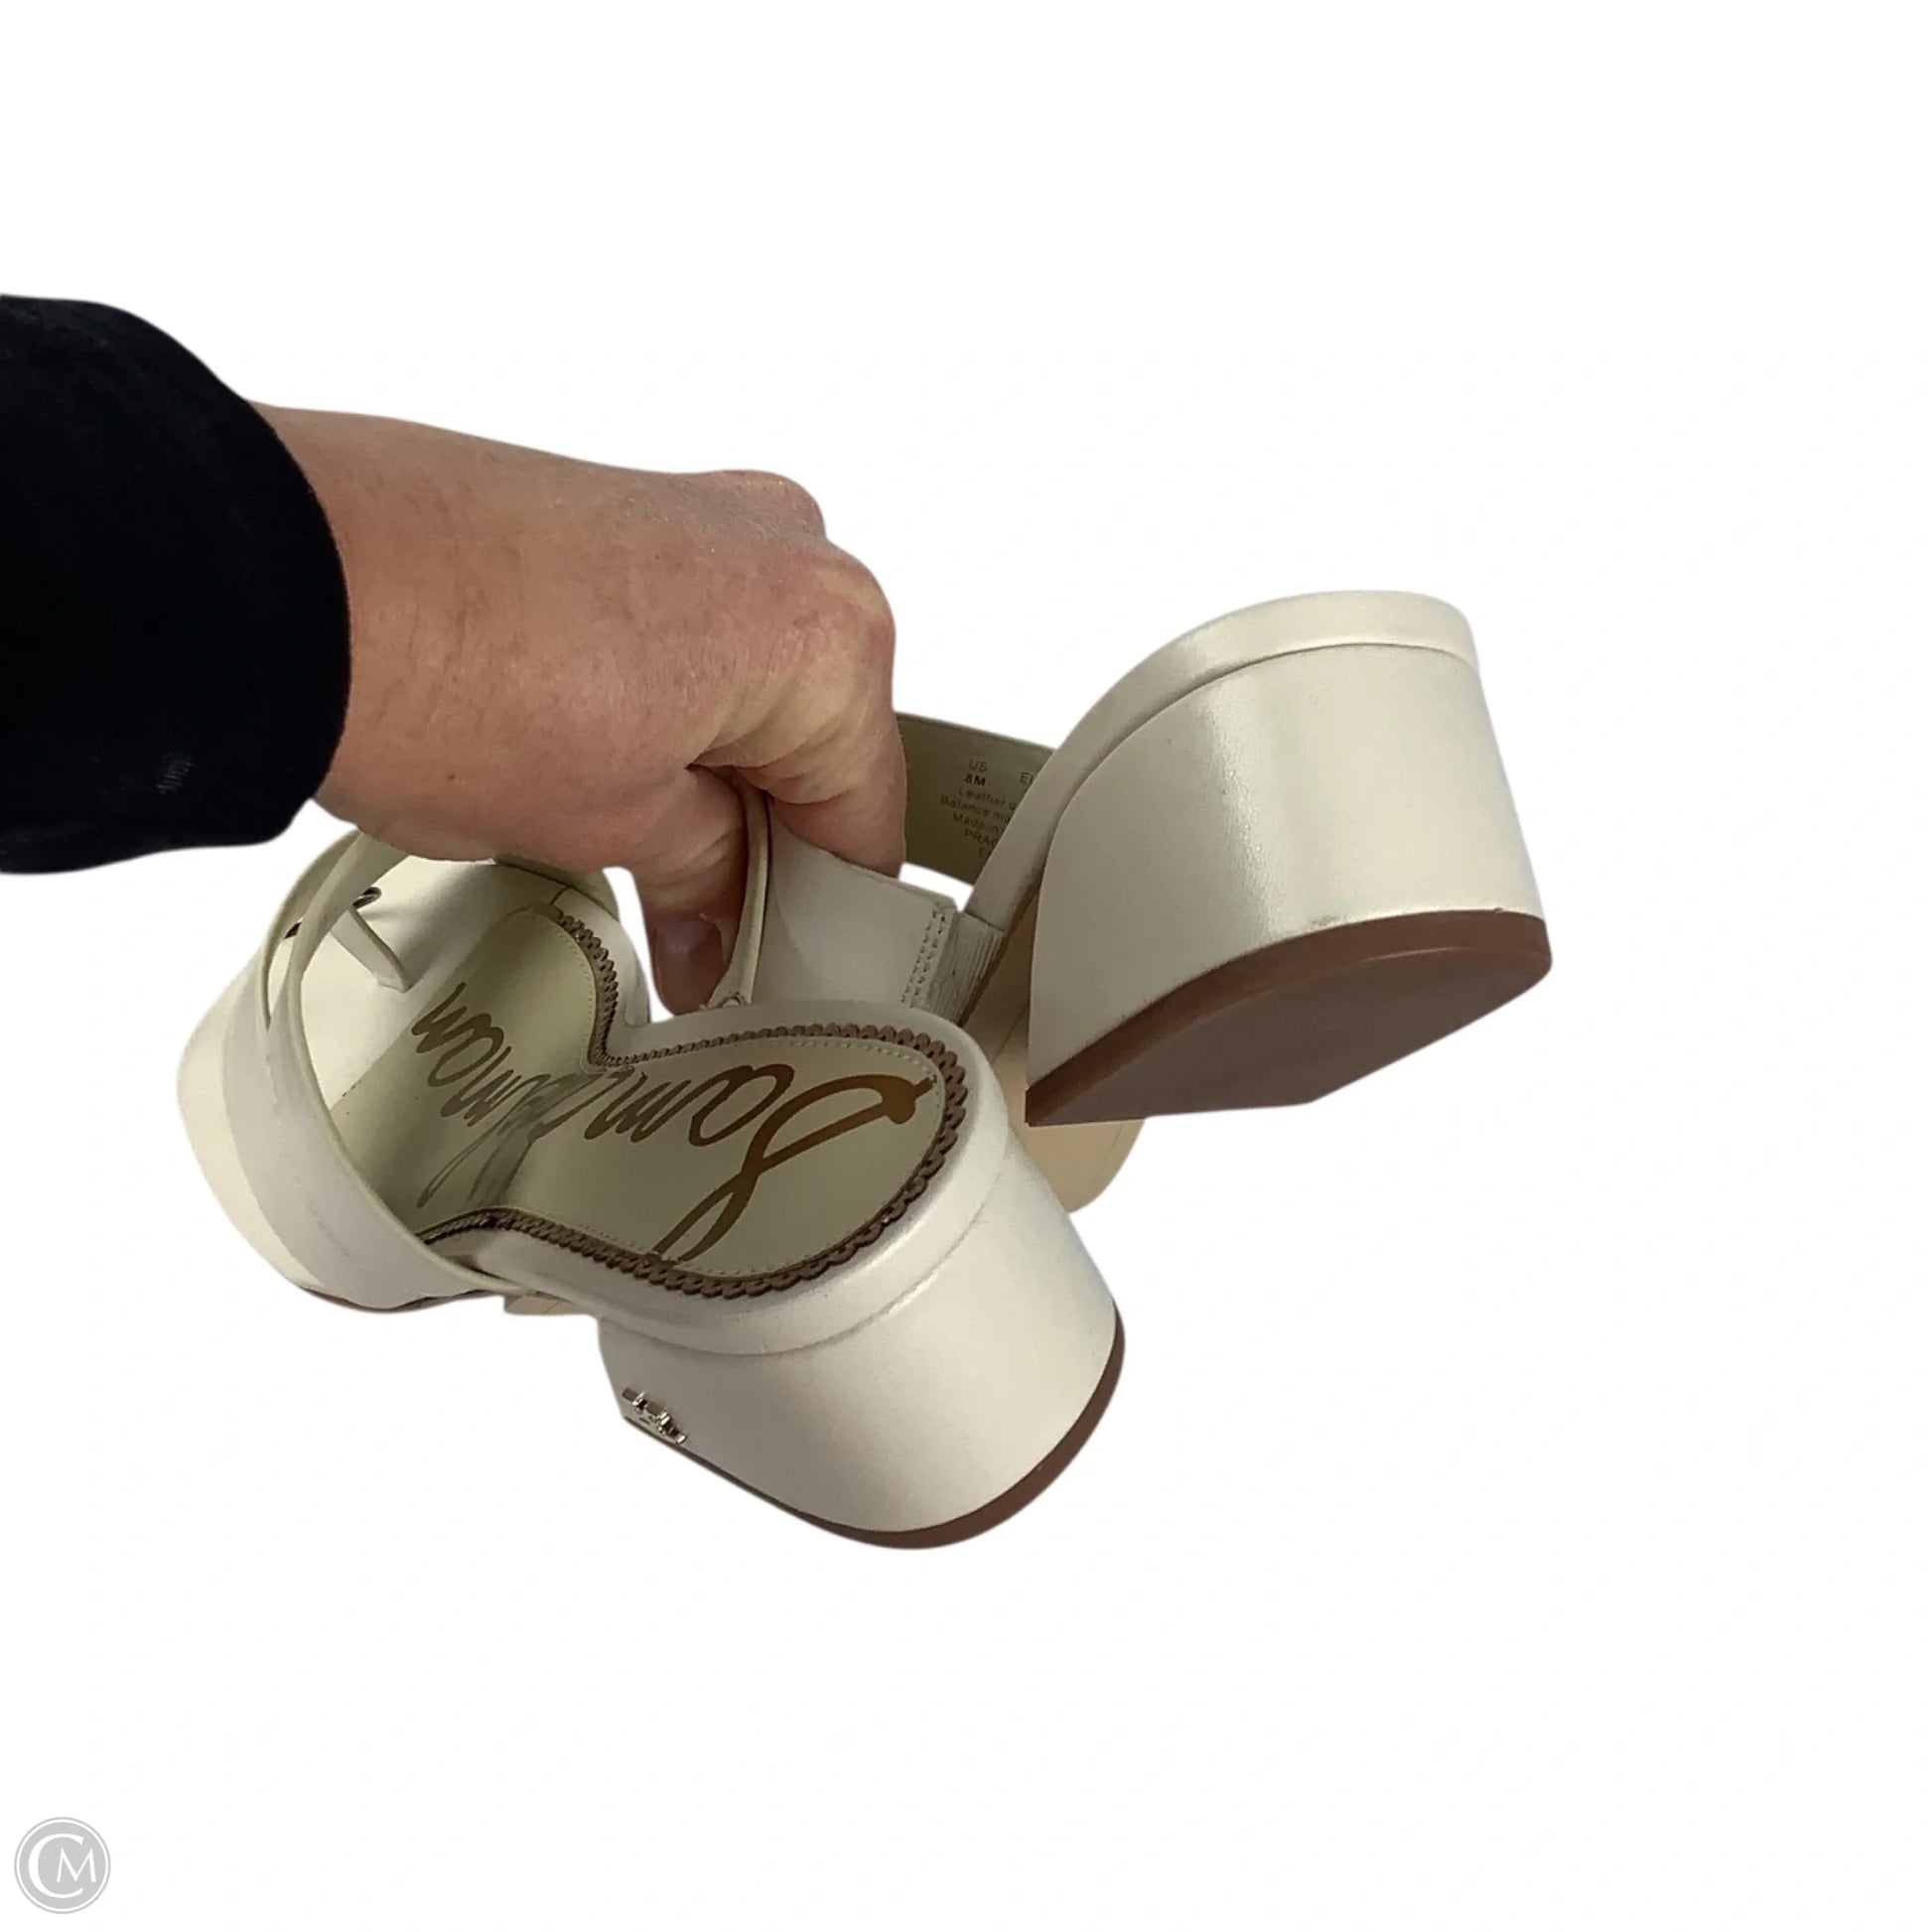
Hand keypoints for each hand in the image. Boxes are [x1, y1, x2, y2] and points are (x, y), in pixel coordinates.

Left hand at [261, 406, 902, 1010]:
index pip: (866, 819)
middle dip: (757, 847)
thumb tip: (715, 922)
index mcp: (827, 627)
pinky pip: (685, 636)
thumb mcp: (610, 825)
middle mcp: (785, 545)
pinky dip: (656, 712)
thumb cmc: (442, 668)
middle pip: (813, 745)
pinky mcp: (619, 505)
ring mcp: (700, 512)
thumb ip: (703, 877)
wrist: (276, 571)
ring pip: (748, 691)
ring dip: (702, 781)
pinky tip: (583, 772)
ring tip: (612, 851)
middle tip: (692, 936)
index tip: (775, 976)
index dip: (819, 921)